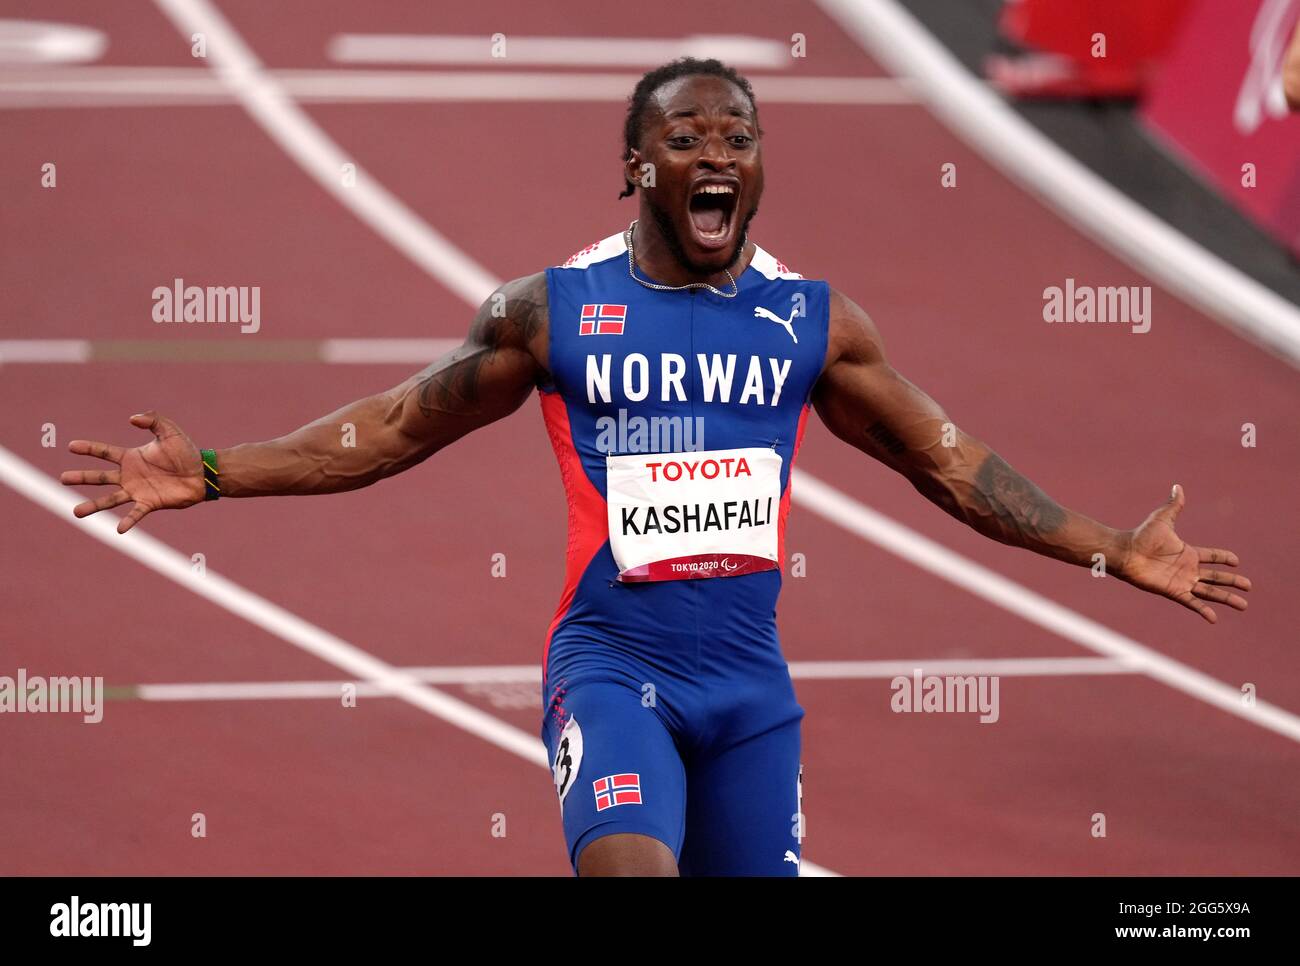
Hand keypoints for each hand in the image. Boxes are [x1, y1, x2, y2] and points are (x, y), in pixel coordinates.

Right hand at [61, 412, 205, 533]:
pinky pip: (135, 514)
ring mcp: (137, 491)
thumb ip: (152, 420)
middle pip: (100, 477)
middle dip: (81, 477)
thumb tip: (132, 418)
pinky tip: (119, 529)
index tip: (71, 447)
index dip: (89, 448)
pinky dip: (128, 521)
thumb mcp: (169, 431)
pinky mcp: (150, 503)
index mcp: (131, 457)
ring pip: (110, 499)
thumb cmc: (187, 452)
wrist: (203, 473)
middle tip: (62, 479)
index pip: (104, 452)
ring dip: (94, 506)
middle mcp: (130, 475)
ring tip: (76, 513)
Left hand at [1117, 484, 1250, 622]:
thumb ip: (1174, 506)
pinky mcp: (1174, 591)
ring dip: (1226, 598)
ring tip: (1243, 605)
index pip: (1212, 556)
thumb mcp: (1162, 519)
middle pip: (1217, 576)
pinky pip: (1192, 603)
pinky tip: (1214, 618)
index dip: (1224, 558)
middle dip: (1233, 581)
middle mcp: (1187, 568)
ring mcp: (1182, 581)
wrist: (1125, 552)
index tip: (1236, 561)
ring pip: (1210, 592)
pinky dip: (1203, 611)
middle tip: (1249, 587)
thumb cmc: (1141, 536)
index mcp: (1187, 552)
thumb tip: (1177, 487)